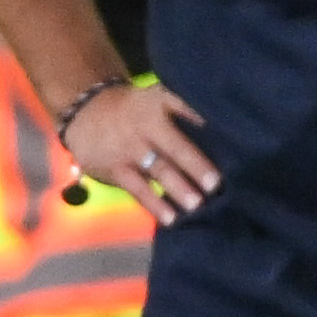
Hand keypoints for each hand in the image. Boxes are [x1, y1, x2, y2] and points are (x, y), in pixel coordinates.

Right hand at [66, 80, 222, 224]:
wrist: (84, 112)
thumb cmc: (135, 111)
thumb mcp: (157, 98)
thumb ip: (186, 111)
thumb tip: (227, 136)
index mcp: (161, 103)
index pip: (188, 112)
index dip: (209, 127)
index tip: (232, 144)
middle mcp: (146, 124)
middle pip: (175, 146)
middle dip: (196, 165)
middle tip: (215, 184)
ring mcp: (129, 148)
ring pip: (158, 169)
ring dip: (178, 188)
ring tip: (197, 205)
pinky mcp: (115, 168)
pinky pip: (138, 188)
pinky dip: (155, 203)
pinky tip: (171, 218)